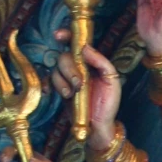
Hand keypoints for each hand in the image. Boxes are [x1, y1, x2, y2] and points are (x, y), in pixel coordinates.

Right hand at [51, 37, 122, 161]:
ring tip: (73, 94)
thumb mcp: (112, 80)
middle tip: (79, 84)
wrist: (99, 126)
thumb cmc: (108, 103)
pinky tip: (58, 94)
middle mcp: (78, 67)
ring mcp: (68, 79)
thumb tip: (85, 47)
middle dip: (69, 69)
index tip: (58, 35)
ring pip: (56, 70)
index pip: (77, 43)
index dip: (66, 35)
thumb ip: (101, 62)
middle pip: (64, 57)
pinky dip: (51, 86)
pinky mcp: (61, 91)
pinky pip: (50, 82)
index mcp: (91, 62)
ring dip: (63, 81)